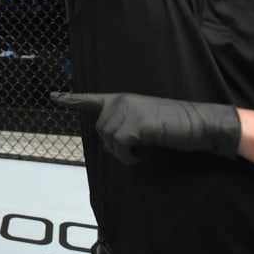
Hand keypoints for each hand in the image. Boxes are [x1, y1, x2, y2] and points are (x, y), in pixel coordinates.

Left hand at [50, 91, 240, 163]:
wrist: (201, 124)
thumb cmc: (175, 125)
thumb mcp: (145, 123)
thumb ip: (125, 125)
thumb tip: (110, 144)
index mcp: (122, 98)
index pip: (92, 98)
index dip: (71, 99)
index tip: (53, 96)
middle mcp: (121, 101)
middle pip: (100, 129)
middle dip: (113, 146)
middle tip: (135, 151)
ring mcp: (126, 110)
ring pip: (108, 139)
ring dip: (122, 153)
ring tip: (141, 152)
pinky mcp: (134, 125)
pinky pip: (119, 146)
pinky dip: (128, 156)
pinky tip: (141, 156)